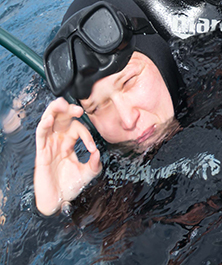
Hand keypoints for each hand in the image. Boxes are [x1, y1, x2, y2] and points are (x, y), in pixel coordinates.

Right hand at [34, 98, 101, 215]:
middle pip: (61, 118)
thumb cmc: (70, 186)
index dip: (86, 135)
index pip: (78, 129)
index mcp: (69, 143)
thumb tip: (98, 153)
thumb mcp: (88, 173)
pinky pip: (40, 136)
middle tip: (78, 108)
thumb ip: (95, 163)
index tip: (92, 147)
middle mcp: (58, 141)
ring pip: (48, 122)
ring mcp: (49, 145)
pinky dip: (43, 126)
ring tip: (61, 103)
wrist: (58, 200)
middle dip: (68, 109)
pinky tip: (48, 119)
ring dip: (54, 111)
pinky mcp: (41, 153)